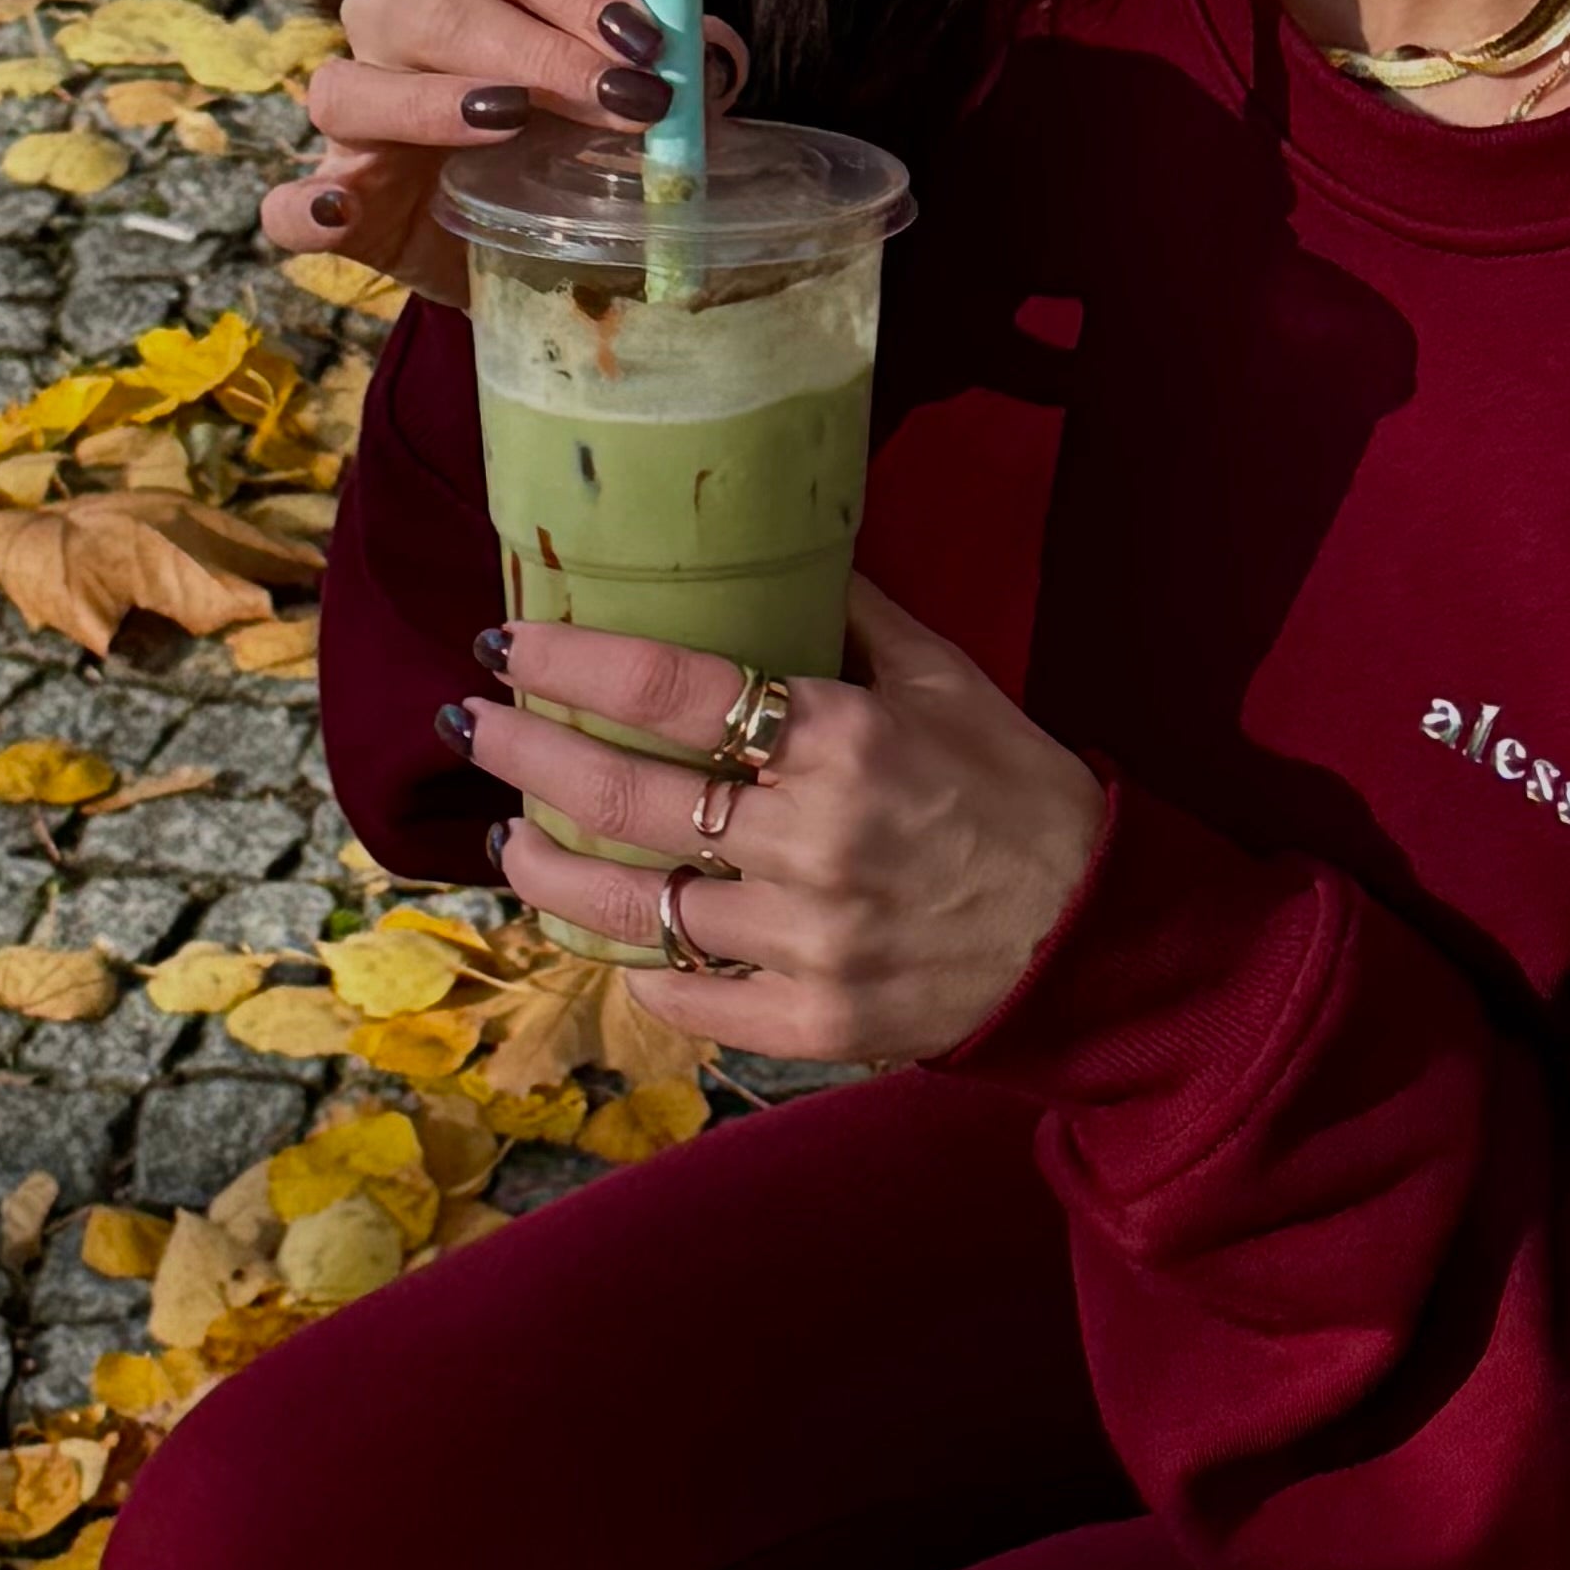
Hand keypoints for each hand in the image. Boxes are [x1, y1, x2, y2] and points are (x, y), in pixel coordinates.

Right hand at [253, 0, 750, 310]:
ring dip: (427, 101)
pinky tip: (343, 213)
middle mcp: (395, 26)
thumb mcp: (628, 100)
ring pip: (347, 85)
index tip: (646, 38)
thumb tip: (716, 60)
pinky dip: (307, 207)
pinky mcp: (339, 207)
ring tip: (505, 121)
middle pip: (430, 6)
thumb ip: (670, 69)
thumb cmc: (568, 141)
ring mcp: (355, 117)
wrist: (519, 245)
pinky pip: (287, 205)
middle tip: (620, 101)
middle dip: (532, 48)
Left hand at [440, 576, 1108, 1067]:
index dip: (570, 665)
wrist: (1095, 938)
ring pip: (637, 909)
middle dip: (528, 757)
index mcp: (845, 739)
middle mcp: (815, 840)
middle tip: (474, 728)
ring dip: (553, 873)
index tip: (505, 645)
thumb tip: (779, 548)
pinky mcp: (816, 1021)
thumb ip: (857, 618)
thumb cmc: (1022, 793)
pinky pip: (691, 1000)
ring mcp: (810, 941)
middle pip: (626, 799)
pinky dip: (643, 970)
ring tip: (513, 846)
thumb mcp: (951, 680)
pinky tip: (616, 942)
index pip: (669, 691)